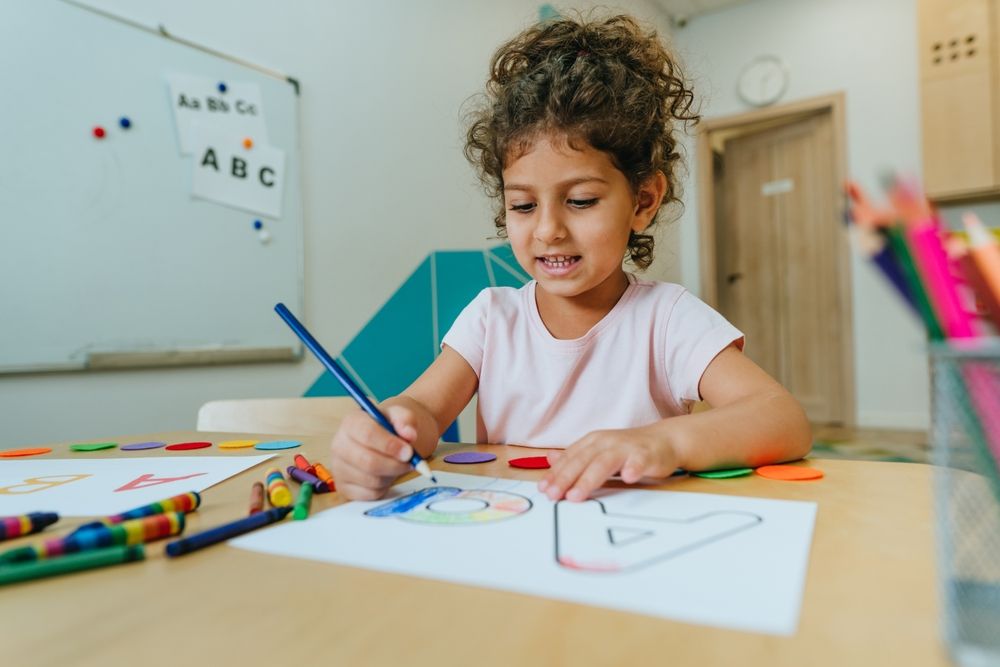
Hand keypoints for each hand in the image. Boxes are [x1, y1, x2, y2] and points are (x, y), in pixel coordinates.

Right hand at [329, 405, 417, 499]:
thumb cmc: (388, 428)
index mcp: (351, 422)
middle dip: (395, 465)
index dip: (390, 445)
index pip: (367, 434)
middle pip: (368, 461)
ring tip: (396, 465)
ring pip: (371, 480)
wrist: (381, 441)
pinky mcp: (343, 487)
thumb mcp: (399, 416)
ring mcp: (338, 468)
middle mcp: (339, 444)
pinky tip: (385, 475)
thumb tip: (409, 435)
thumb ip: (406, 420)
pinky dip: (384, 487)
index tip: (409, 452)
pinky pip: (370, 494)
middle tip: (410, 463)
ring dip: (391, 475)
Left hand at [538, 425, 680, 501]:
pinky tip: (628, 478)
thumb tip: (549, 458)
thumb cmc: (629, 450)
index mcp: (593, 442)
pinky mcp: (647, 455)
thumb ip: (576, 457)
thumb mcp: (598, 451)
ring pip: (604, 463)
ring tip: (576, 495)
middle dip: (565, 478)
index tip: (543, 489)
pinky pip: (639, 461)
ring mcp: (626, 448)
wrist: (665, 440)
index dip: (555, 473)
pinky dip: (633, 468)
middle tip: (553, 496)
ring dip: (589, 479)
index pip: (570, 458)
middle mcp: (606, 442)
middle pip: (582, 460)